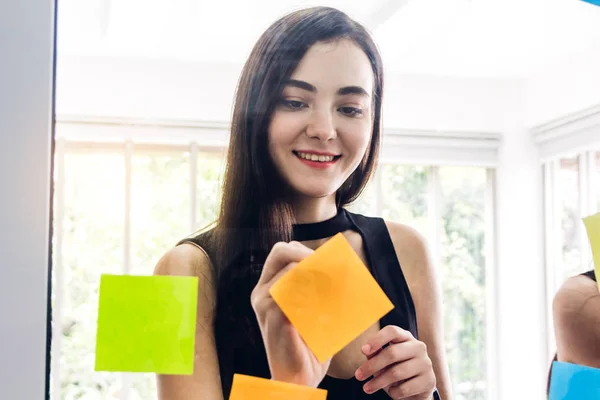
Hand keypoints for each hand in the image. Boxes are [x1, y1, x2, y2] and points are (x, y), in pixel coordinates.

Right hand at [250, 241, 331, 387]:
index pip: (282, 252)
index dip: (305, 250)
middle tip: (330, 268)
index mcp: (267, 289)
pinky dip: (314, 294)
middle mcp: (261, 293)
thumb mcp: (314, 311)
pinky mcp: (274, 316)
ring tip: (333, 289)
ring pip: (291, 269)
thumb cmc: (308, 346)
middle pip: (281, 251)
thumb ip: (318, 289)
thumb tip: (341, 266)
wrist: (299, 379)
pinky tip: (325, 306)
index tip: (328, 262)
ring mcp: (265, 304)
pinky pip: (295, 291)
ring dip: (316, 275)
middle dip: (309, 255)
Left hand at [354, 325, 435, 398]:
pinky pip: (405, 388)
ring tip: (367, 388)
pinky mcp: (429, 381)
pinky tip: (391, 392)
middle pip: (392, 353)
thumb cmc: (396, 369)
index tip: (363, 350)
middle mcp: (418, 347)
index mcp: (406, 337)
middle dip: (372, 366)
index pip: (392, 331)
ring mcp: (425, 363)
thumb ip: (376, 353)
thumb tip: (366, 351)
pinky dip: (394, 392)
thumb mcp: (384, 360)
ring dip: (378, 382)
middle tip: (358, 376)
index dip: (377, 339)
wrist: (417, 389)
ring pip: (397, 372)